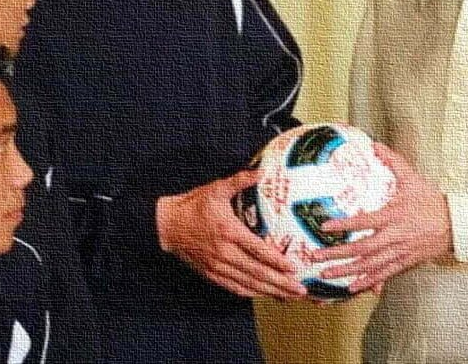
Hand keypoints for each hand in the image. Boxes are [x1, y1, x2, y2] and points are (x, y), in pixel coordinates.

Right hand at [156, 170, 306, 298]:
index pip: (257, 250)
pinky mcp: (211, 274)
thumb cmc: (193, 205)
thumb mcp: (216, 189)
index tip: (294, 268)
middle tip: (301, 289)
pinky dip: (252, 293)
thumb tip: (262, 170)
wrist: (167, 225)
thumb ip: (239, 181)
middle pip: (257, 272)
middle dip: (281, 283)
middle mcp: (224, 252)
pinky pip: (234, 288)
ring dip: (270, 291)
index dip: (277, 261)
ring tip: (289, 296)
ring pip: (248, 283)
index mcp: (228, 231)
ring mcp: (217, 266)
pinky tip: (265, 294)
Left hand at [310, 143, 452, 293]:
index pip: (365, 222)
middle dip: (337, 253)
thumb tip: (376, 144)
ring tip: (326, 275)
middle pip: (362, 249)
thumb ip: (393, 162)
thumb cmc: (432, 201)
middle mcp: (395, 237)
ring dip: (346, 271)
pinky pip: (384, 274)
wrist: (457, 225)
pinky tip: (352, 288)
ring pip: (370, 265)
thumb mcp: (413, 179)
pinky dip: (368, 282)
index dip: (345, 225)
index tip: (325, 226)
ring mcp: (400, 252)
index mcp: (394, 216)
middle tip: (315, 257)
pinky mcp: (405, 262)